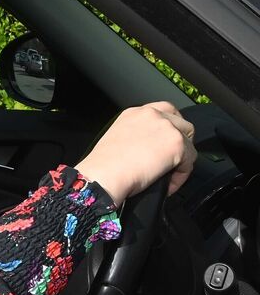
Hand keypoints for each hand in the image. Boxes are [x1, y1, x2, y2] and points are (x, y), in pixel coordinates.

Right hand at [74, 101, 196, 206]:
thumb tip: (151, 148)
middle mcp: (152, 115)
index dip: (170, 127)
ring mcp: (166, 127)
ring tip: (168, 175)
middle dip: (181, 142)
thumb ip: (138, 135)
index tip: (167, 142)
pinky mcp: (176, 144)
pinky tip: (168, 184)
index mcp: (135, 113)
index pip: (164, 110)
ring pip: (189, 142)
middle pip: (182, 124)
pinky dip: (181, 175)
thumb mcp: (118, 139)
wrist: (104, 175)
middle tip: (172, 160)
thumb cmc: (104, 165)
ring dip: (182, 159)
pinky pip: (190, 161)